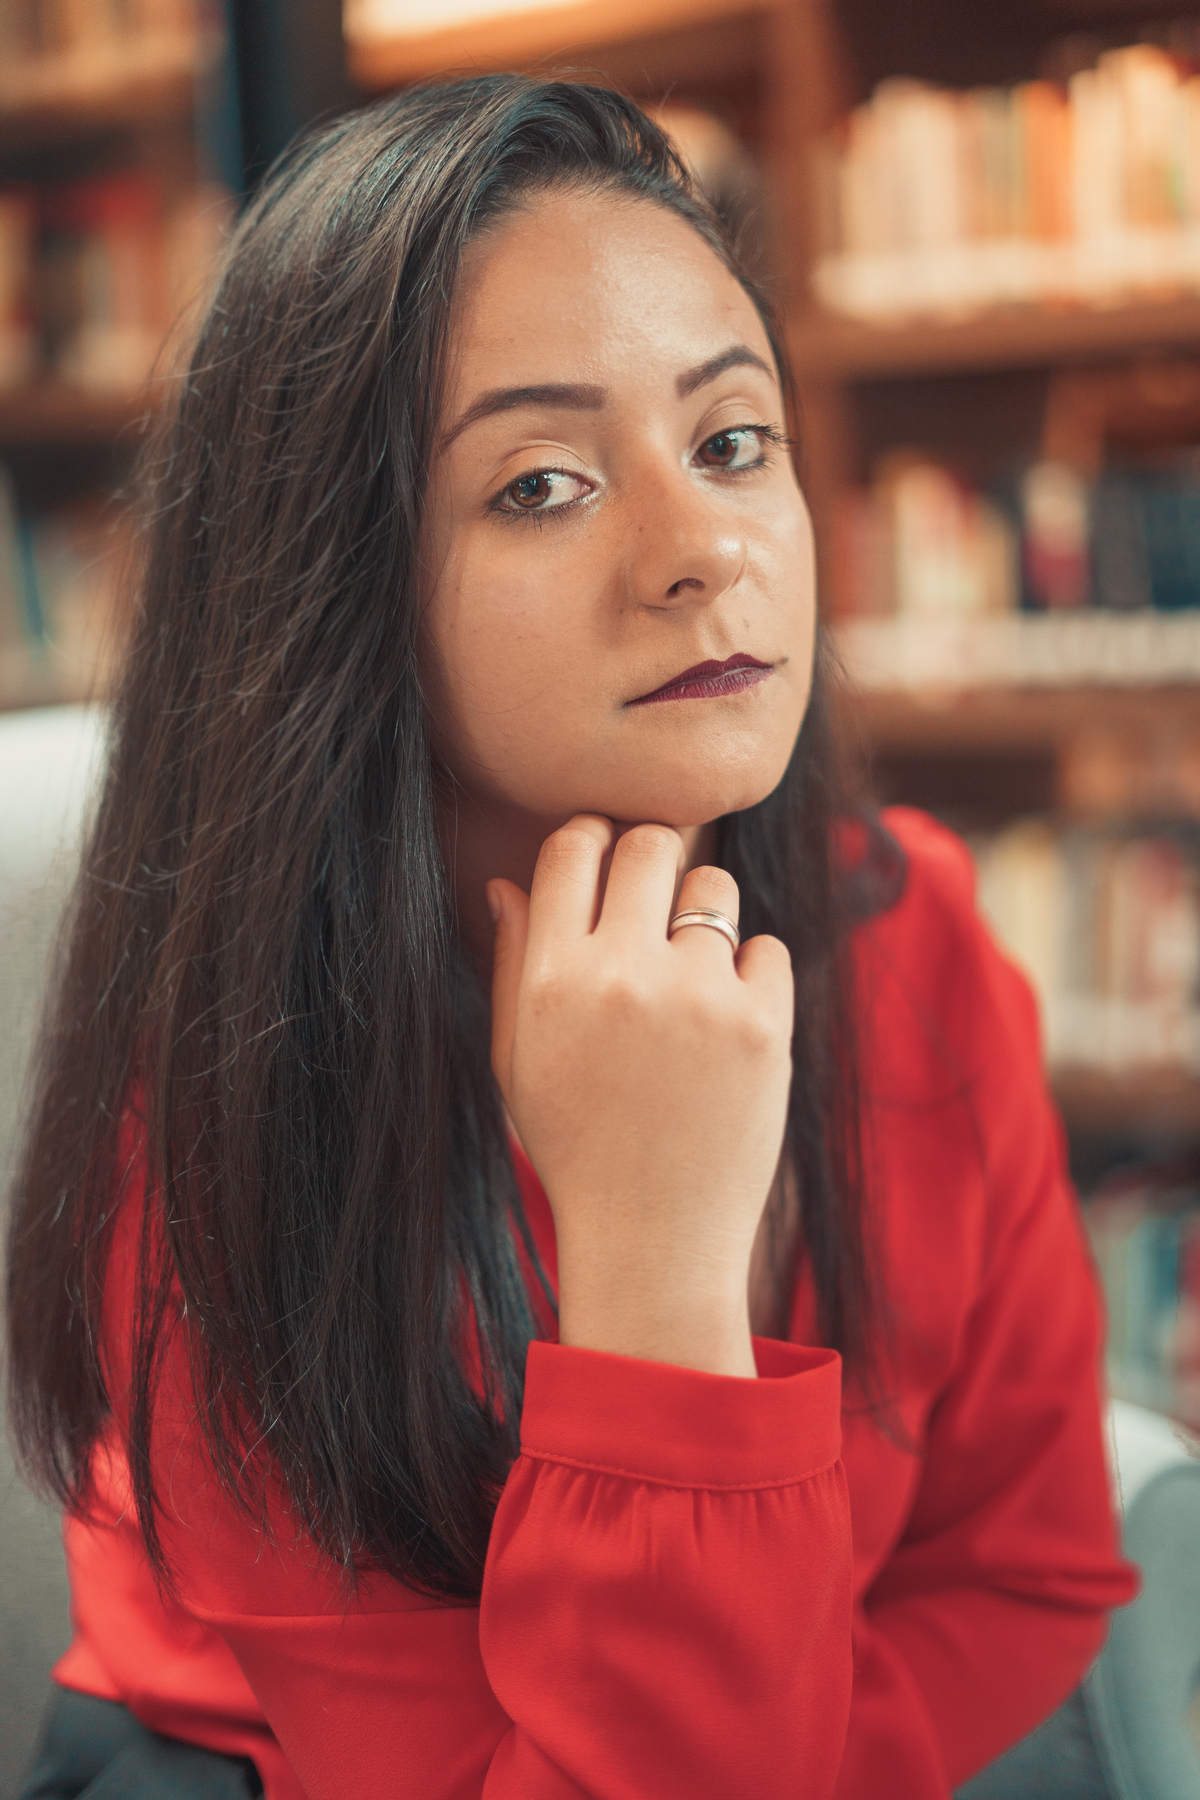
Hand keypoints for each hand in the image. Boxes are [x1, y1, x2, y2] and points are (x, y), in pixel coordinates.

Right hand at [488, 815, 793, 1377]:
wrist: (654, 1239)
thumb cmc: (577, 1147)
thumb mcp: (518, 1062)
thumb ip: (512, 965)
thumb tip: (506, 883)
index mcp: (553, 979)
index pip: (573, 846)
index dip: (590, 843)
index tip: (603, 865)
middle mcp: (623, 975)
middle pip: (650, 842)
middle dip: (651, 862)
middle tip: (651, 910)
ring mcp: (699, 997)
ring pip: (713, 886)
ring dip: (702, 915)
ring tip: (689, 975)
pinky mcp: (762, 1024)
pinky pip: (766, 947)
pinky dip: (750, 975)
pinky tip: (724, 1027)